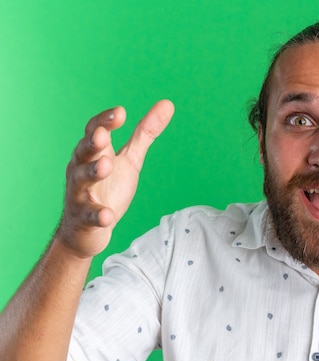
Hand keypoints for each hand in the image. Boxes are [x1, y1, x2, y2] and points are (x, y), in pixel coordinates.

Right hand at [56, 100, 174, 257]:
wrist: (86, 229)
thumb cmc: (108, 188)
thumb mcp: (130, 158)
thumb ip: (145, 133)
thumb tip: (168, 103)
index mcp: (94, 152)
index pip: (95, 130)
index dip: (105, 121)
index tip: (120, 112)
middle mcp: (81, 169)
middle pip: (84, 151)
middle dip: (93, 143)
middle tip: (104, 135)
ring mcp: (80, 193)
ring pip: (81, 179)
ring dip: (93, 172)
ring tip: (107, 165)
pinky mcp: (84, 218)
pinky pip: (89, 215)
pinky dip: (98, 214)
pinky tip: (108, 215)